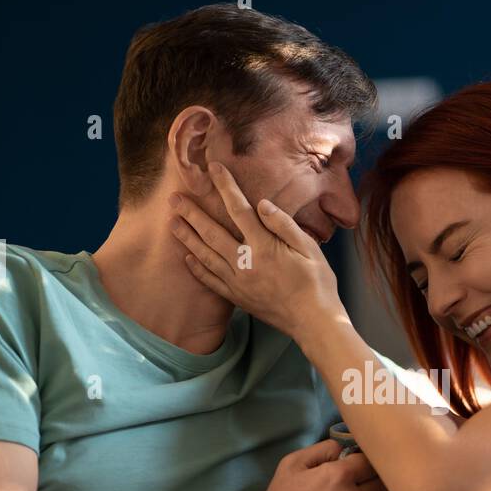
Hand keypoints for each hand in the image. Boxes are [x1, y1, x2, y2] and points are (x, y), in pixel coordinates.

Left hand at [171, 162, 345, 338]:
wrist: (313, 322)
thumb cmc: (317, 283)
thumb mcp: (309, 248)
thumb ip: (284, 225)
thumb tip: (261, 204)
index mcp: (264, 247)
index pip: (239, 210)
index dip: (226, 187)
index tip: (213, 169)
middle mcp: (245, 263)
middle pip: (212, 233)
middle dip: (192, 213)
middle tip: (174, 199)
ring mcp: (238, 282)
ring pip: (205, 255)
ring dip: (187, 238)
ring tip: (173, 223)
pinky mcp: (237, 297)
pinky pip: (210, 281)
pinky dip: (197, 268)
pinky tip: (187, 257)